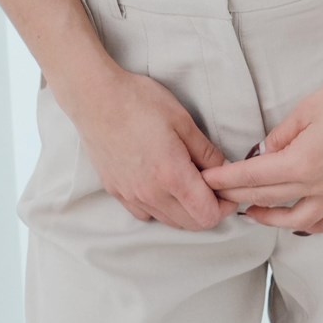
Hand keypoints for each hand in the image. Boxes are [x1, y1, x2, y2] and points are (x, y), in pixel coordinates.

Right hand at [70, 68, 231, 229]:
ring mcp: (131, 196)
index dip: (224, 206)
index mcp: (172, 177)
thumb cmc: (139, 102)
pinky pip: (145, 214)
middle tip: (211, 185)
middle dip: (207, 210)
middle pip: (190, 224)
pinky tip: (161, 185)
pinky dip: (160, 208)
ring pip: (168, 221)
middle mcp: (151, 194)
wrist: (95, 98)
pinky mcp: (116, 192)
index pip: (208, 216)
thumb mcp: (182, 120)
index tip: (227, 189)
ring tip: (187, 183)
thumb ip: (206, 151)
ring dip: (185, 210)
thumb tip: (223, 170)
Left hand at [199, 75, 322, 232]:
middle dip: (239, 198)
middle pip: (269, 199)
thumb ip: (280, 135)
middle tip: (218, 195)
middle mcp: (319, 187)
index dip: (227, 180)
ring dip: (271, 219)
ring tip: (252, 214)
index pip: (253, 178)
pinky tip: (300, 224)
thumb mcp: (306, 109)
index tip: (208, 181)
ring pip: (299, 220)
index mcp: (301, 164)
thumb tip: (262, 154)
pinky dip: (313, 226)